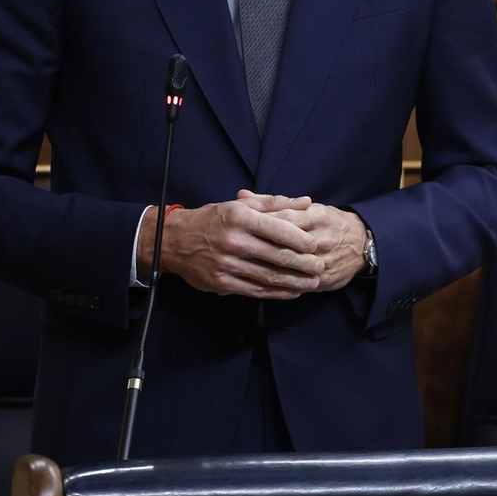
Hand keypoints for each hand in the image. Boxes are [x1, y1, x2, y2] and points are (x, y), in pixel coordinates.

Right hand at [139, 192, 324, 298]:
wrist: (175, 240)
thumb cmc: (214, 219)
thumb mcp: (242, 204)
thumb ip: (276, 203)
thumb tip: (307, 202)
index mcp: (241, 218)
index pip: (279, 230)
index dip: (302, 240)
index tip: (317, 246)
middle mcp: (234, 241)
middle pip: (277, 256)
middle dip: (303, 264)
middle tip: (321, 268)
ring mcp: (227, 264)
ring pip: (268, 276)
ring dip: (294, 282)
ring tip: (313, 283)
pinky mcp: (221, 283)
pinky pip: (255, 290)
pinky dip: (276, 293)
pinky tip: (291, 292)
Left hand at [245, 189, 369, 291]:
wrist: (363, 242)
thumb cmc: (329, 222)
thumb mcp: (307, 208)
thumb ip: (273, 203)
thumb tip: (241, 194)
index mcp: (316, 216)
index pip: (282, 219)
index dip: (257, 223)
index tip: (237, 227)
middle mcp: (321, 238)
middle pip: (283, 244)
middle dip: (257, 248)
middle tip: (234, 251)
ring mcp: (323, 260)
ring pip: (289, 267)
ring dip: (265, 268)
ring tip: (243, 268)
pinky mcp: (325, 278)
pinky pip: (298, 284)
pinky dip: (279, 284)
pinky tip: (260, 283)